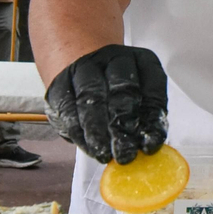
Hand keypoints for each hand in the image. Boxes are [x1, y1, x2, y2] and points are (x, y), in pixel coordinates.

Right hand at [45, 44, 167, 163]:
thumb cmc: (117, 92)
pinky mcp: (60, 84)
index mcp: (142, 60)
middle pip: (120, 91)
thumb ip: (146, 118)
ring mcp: (84, 68)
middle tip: (125, 153)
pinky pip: (68, 109)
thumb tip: (148, 146)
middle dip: (123, 126)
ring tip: (104, 154)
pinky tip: (89, 148)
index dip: (152, 119)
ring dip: (98, 131)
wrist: (80, 71)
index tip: (150, 145)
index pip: (152, 87)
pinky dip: (79, 132)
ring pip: (91, 98)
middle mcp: (113, 59)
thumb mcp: (141, 99)